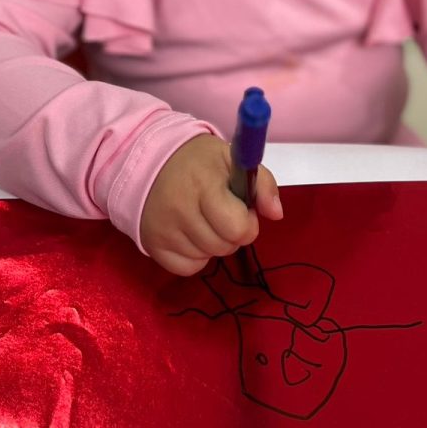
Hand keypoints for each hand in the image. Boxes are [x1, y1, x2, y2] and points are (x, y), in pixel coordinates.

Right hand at [140, 135, 282, 275]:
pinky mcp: (152, 245)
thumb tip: (276, 214)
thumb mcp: (233, 159)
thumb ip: (262, 183)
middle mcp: (181, 209)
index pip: (238, 228)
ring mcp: (164, 230)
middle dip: (231, 233)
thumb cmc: (198, 162)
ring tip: (203, 219)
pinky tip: (190, 234)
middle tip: (221, 213)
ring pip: (208, 257)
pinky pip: (188, 268)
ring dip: (213, 243)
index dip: (247, 221)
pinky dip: (195, 256)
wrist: (150, 160)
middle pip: (224, 246)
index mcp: (204, 185)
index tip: (240, 209)